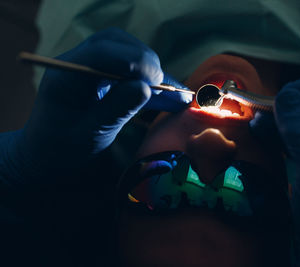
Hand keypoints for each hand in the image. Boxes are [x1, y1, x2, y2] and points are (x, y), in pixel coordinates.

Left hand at [0, 28, 190, 185]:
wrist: (45, 155)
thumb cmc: (61, 150)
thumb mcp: (90, 135)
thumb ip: (116, 109)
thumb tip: (145, 88)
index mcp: (67, 76)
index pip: (103, 51)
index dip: (134, 60)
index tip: (157, 81)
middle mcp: (78, 64)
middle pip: (119, 45)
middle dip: (148, 64)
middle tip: (168, 90)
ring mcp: (90, 68)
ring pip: (129, 55)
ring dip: (154, 75)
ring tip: (177, 97)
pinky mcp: (102, 78)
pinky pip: (130, 73)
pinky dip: (150, 85)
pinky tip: (170, 99)